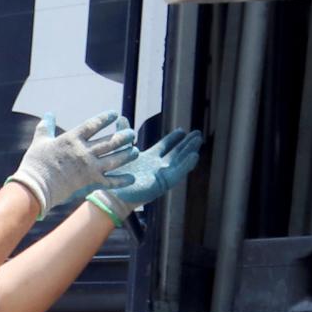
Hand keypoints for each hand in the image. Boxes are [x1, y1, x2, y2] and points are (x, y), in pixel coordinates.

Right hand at [8, 111, 136, 217]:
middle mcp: (84, 152)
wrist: (36, 188)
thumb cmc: (35, 164)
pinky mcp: (91, 183)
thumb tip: (49, 113)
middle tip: (132, 134)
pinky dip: (123, 180)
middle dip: (123, 137)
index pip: (93, 124)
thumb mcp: (40, 141)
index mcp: (72, 139)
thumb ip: (46, 126)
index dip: (105, 118)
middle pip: (110, 142)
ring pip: (115, 159)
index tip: (115, 114)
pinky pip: (111, 181)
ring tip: (136, 151)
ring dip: (127, 155)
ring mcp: (90, 168)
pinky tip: (132, 178)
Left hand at [88, 129, 202, 222]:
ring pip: (180, 161)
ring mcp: (162, 175)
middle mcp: (157, 167)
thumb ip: (124, 136)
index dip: (174, 138)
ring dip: (190, 151)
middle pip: (176, 153)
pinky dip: (186, 164)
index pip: (165, 146)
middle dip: (187, 143)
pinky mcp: (163, 183)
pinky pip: (178, 173)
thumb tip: (122, 117)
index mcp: (148, 159)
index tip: (182, 130)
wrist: (112, 194)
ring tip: (199, 140)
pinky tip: (195, 155)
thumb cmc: (115, 176)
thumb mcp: (121, 151)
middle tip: (198, 133)